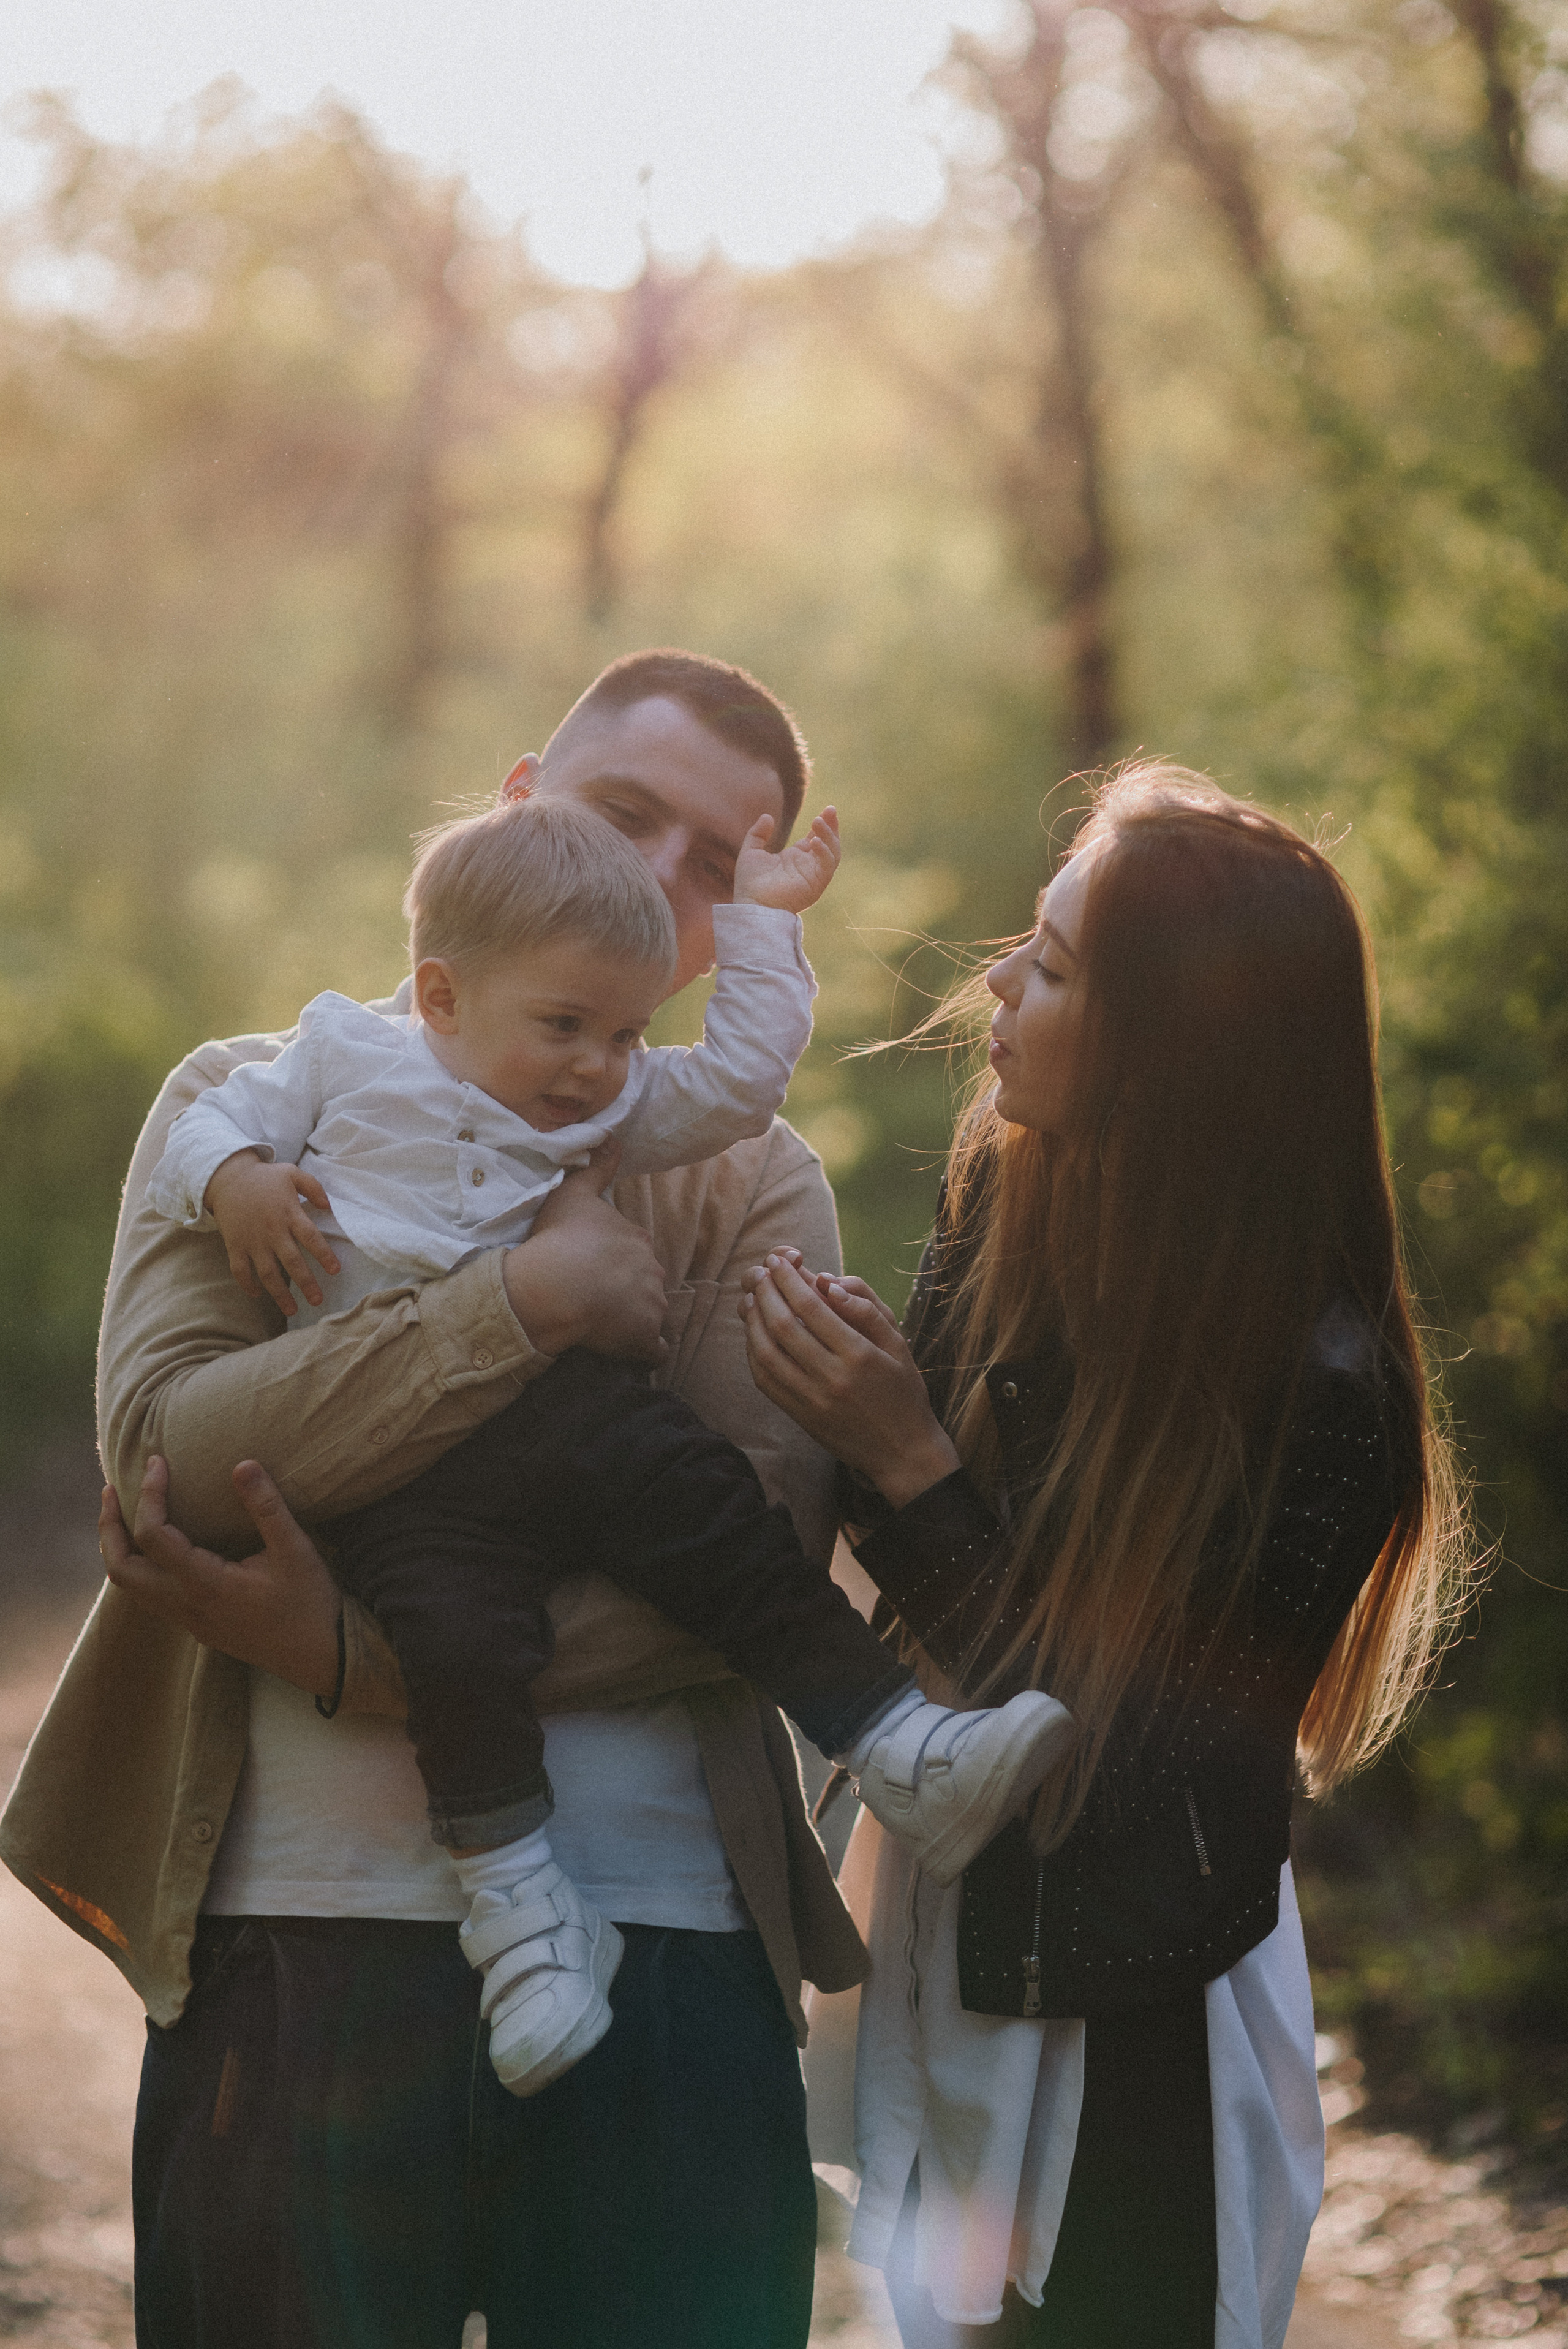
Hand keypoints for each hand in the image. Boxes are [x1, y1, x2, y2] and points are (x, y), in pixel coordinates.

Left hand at [100, 1456, 341, 1696]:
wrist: (322, 1657)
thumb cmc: (311, 1604)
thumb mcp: (295, 1550)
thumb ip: (267, 1507)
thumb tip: (242, 1464)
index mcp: (206, 1584)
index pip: (154, 1535)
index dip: (149, 1494)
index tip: (157, 1462)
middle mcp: (187, 1605)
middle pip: (120, 1569)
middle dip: (109, 1527)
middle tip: (111, 1490)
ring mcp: (189, 1619)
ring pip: (130, 1587)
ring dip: (118, 1548)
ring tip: (124, 1513)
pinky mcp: (198, 1625)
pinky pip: (149, 1595)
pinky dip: (138, 1565)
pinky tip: (156, 1545)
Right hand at [206, 1151, 340, 1315]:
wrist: (226, 1177)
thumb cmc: (264, 1177)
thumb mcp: (292, 1173)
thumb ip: (313, 1188)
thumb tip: (329, 1207)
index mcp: (289, 1213)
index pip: (311, 1238)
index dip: (324, 1255)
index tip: (336, 1271)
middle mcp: (272, 1230)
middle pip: (292, 1262)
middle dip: (306, 1284)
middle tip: (318, 1301)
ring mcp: (252, 1240)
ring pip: (267, 1272)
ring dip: (279, 1294)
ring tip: (292, 1310)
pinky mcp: (234, 1245)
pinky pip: (240, 1270)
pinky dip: (247, 1284)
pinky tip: (257, 1295)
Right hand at [503, 1141, 668, 1362]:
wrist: (555, 1286)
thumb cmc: (559, 1239)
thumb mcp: (573, 1193)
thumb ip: (597, 1167)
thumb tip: (615, 1138)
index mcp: (637, 1238)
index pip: (634, 1252)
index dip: (614, 1262)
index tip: (592, 1269)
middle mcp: (653, 1270)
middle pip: (645, 1282)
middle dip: (627, 1289)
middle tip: (596, 1297)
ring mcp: (652, 1306)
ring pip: (651, 1313)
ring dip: (635, 1319)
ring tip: (606, 1325)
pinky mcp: (644, 1339)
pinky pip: (654, 1350)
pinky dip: (644, 1351)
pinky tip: (629, 1352)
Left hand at [734, 806, 840, 913]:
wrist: (752, 906)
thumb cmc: (749, 885)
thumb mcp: (750, 852)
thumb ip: (758, 834)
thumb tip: (768, 816)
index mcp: (795, 859)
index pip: (816, 838)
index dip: (823, 824)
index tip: (827, 809)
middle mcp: (808, 867)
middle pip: (829, 843)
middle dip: (832, 826)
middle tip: (831, 809)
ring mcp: (814, 876)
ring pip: (833, 853)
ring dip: (829, 836)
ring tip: (818, 821)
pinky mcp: (817, 884)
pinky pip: (828, 865)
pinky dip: (825, 851)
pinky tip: (814, 841)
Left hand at [740, 1253, 958, 1507]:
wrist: (903, 1453)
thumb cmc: (904, 1392)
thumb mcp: (899, 1344)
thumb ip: (867, 1309)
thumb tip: (828, 1282)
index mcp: (860, 1355)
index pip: (811, 1307)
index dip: (789, 1279)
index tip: (778, 1261)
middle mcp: (833, 1377)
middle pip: (783, 1325)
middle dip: (766, 1292)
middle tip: (761, 1271)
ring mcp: (812, 1400)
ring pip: (766, 1352)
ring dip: (753, 1320)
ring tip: (752, 1297)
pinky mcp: (800, 1416)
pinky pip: (765, 1380)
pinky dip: (753, 1351)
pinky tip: (754, 1333)